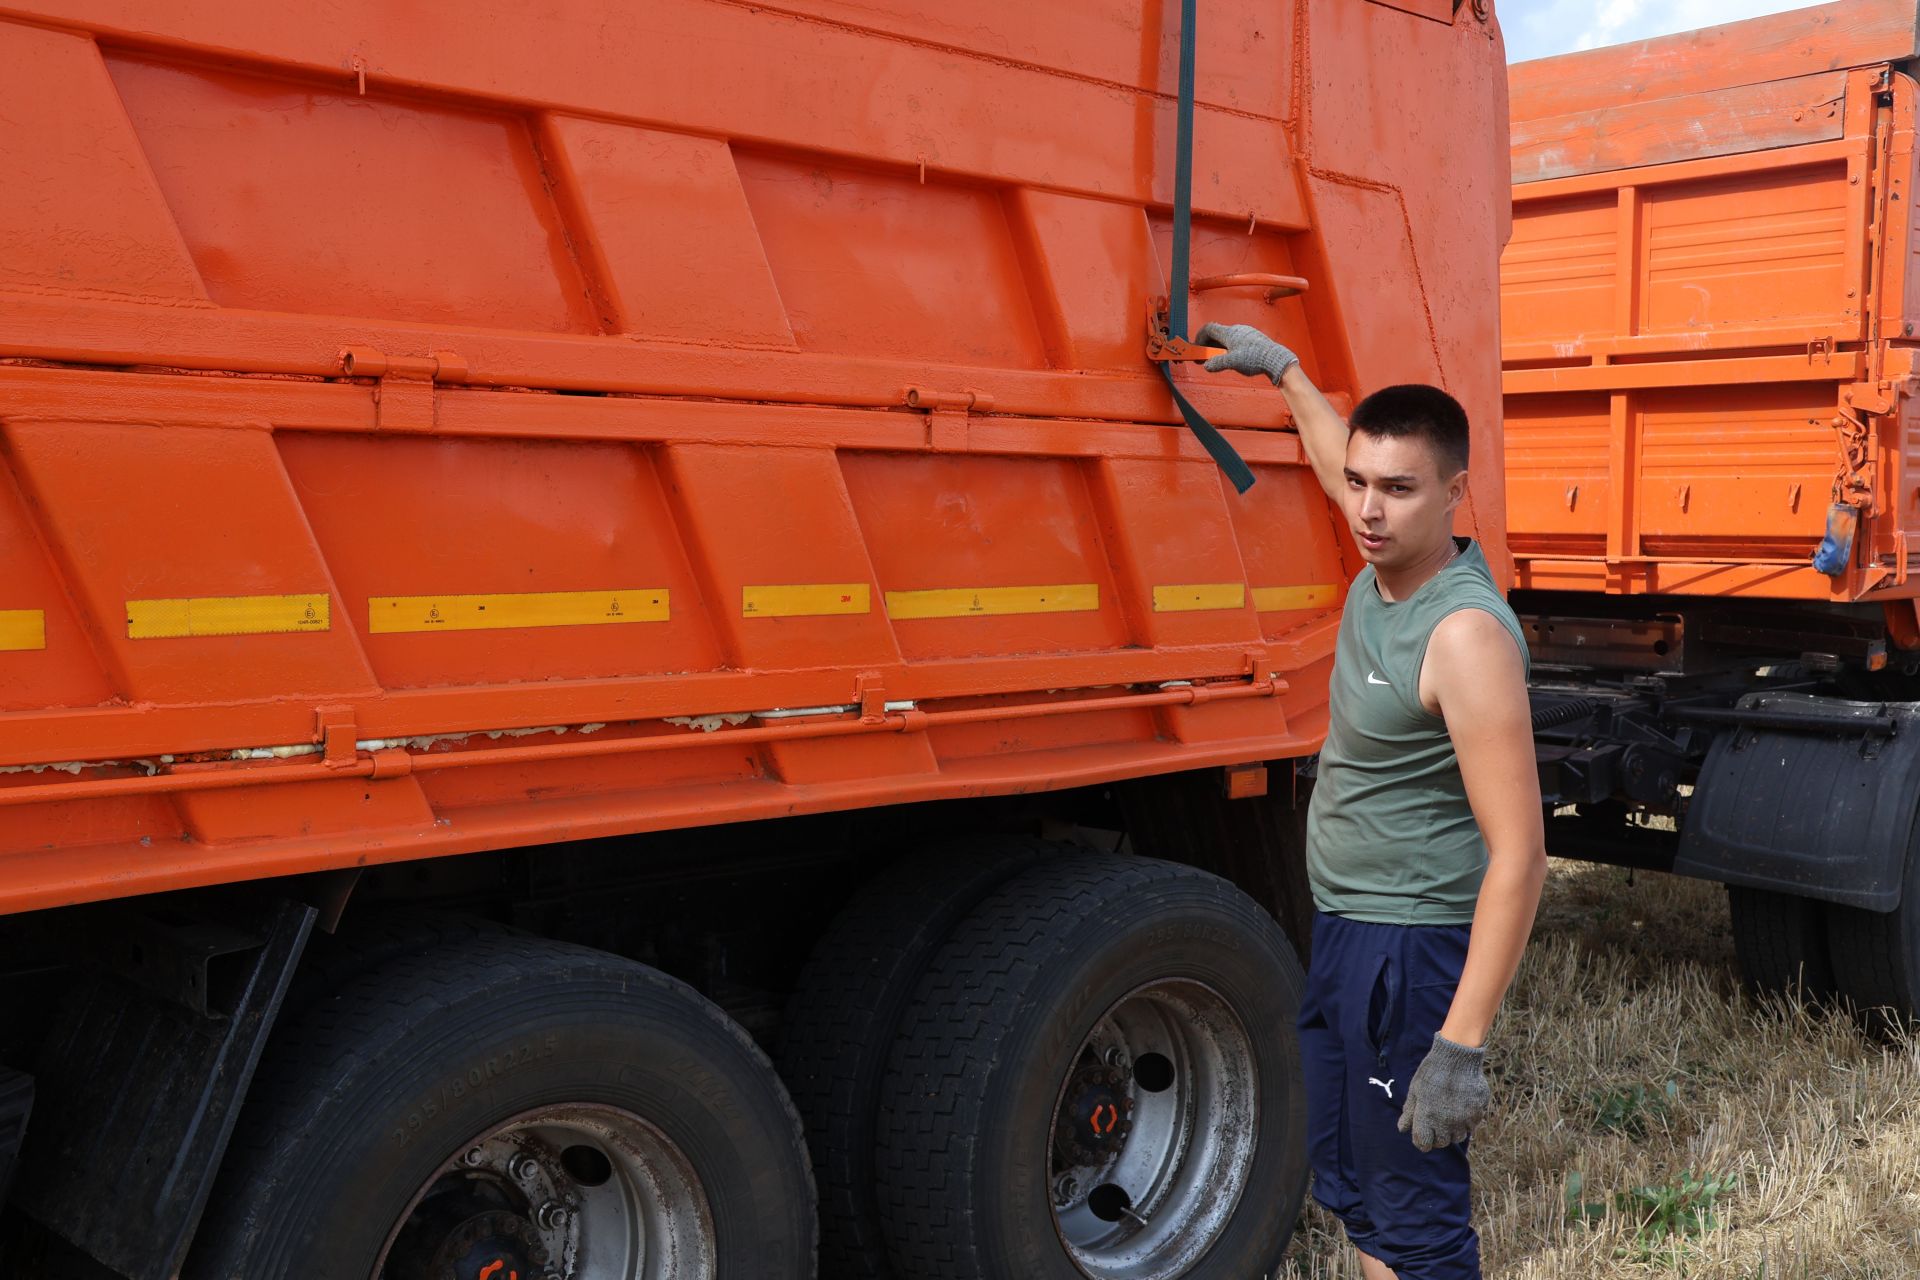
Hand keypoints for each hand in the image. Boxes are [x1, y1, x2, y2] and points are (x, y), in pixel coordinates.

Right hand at [1195, 322, 1299, 384]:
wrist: (1275, 359)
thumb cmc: (1255, 358)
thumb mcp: (1232, 362)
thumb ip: (1217, 363)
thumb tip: (1207, 365)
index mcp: (1229, 333)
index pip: (1208, 329)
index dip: (1199, 338)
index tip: (1197, 348)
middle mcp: (1237, 330)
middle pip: (1216, 334)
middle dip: (1208, 346)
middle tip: (1205, 358)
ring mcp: (1245, 333)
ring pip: (1226, 338)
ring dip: (1218, 348)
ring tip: (1219, 360)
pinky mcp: (1252, 339)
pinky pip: (1236, 340)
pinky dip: (1228, 348)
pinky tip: (1233, 359)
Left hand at [1396, 1033, 1490, 1151]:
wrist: (1457, 1057)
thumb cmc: (1432, 1072)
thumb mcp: (1415, 1090)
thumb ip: (1410, 1112)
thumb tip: (1402, 1129)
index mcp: (1427, 1118)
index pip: (1423, 1144)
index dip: (1421, 1140)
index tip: (1422, 1133)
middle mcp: (1446, 1123)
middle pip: (1442, 1143)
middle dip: (1437, 1136)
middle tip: (1436, 1122)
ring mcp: (1463, 1120)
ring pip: (1458, 1137)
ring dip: (1452, 1130)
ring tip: (1449, 1115)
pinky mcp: (1477, 1114)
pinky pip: (1471, 1126)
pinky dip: (1466, 1122)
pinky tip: (1462, 1107)